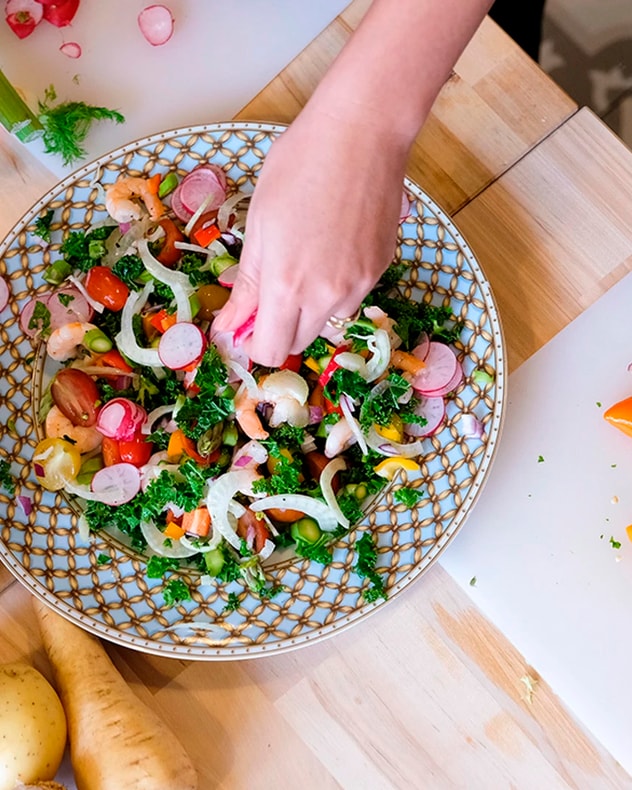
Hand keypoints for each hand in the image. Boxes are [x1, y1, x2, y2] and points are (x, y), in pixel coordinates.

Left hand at [212, 105, 409, 366]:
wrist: (362, 133)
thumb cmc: (298, 166)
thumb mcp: (259, 224)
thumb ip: (247, 284)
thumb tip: (229, 326)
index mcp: (286, 284)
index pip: (270, 350)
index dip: (255, 345)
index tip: (247, 326)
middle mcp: (326, 296)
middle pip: (299, 342)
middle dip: (281, 327)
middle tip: (272, 291)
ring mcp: (359, 285)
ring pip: (328, 321)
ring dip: (311, 308)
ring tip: (309, 259)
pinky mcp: (381, 270)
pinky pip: (353, 296)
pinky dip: (338, 286)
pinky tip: (334, 246)